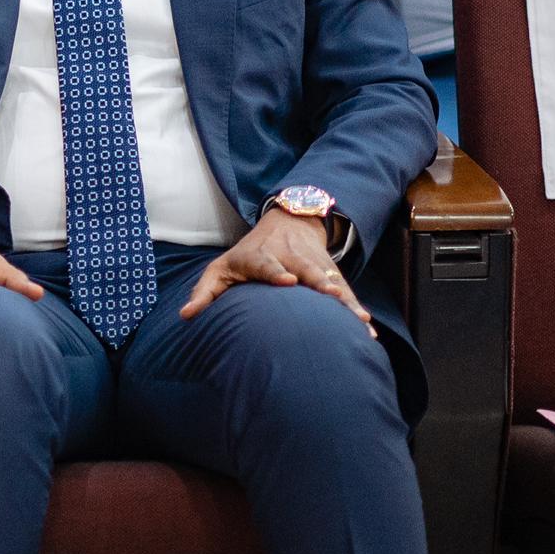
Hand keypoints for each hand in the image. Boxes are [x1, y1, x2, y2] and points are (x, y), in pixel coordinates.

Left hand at [178, 211, 375, 334]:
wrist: (289, 221)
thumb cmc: (248, 254)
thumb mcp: (222, 267)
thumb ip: (206, 291)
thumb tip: (186, 315)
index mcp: (260, 256)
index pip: (266, 263)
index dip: (276, 271)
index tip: (287, 281)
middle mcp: (290, 257)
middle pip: (306, 269)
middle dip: (320, 281)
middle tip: (333, 295)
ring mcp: (313, 264)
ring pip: (331, 280)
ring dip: (345, 299)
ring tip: (360, 320)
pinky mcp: (330, 273)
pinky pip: (346, 292)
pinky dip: (357, 309)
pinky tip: (368, 331)